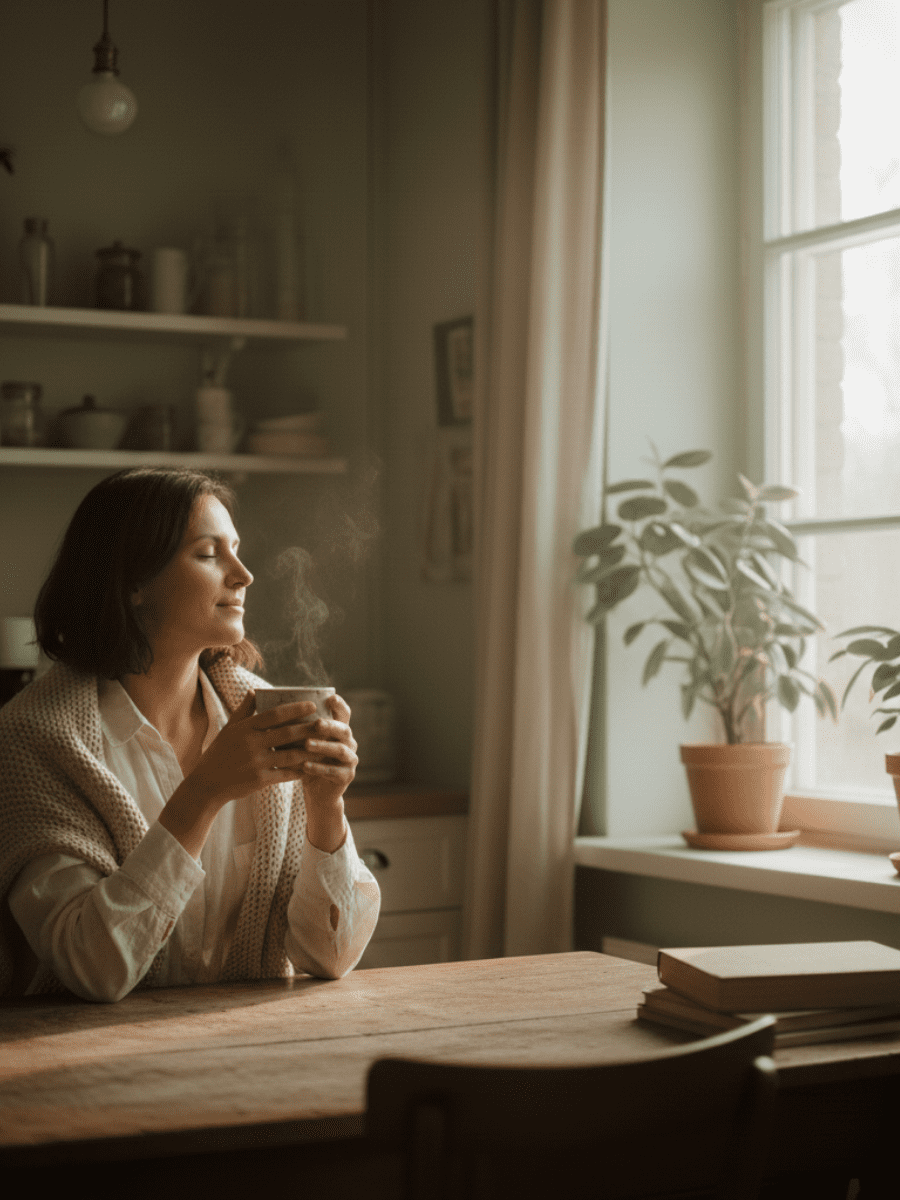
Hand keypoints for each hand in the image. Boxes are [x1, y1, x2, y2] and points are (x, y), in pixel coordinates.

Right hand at [159, 691, 353, 859]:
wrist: (206, 784)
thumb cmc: (219, 753)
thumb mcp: (229, 729)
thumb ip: (244, 711)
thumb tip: (255, 691)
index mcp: (245, 728)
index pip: (274, 715)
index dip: (295, 709)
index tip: (312, 705)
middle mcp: (251, 744)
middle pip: (286, 734)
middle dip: (308, 728)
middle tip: (325, 724)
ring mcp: (256, 763)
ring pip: (290, 755)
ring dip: (309, 750)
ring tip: (324, 746)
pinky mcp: (259, 780)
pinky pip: (285, 774)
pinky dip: (299, 771)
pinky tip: (311, 767)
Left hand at [298, 693, 357, 811]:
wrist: (316, 790)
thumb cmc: (305, 759)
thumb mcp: (299, 741)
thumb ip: (293, 726)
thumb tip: (271, 710)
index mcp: (338, 729)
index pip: (343, 713)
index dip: (339, 705)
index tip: (330, 698)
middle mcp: (348, 742)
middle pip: (344, 729)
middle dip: (330, 725)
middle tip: (316, 723)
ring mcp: (350, 759)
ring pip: (340, 750)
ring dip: (323, 746)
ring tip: (307, 744)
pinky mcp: (347, 776)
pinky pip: (334, 771)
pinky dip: (319, 768)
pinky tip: (305, 765)